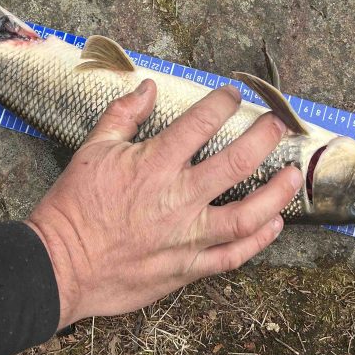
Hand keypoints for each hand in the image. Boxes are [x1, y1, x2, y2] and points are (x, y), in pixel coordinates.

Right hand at [26, 80, 301, 328]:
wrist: (61, 264)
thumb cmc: (74, 205)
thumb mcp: (92, 150)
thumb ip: (123, 115)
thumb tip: (147, 87)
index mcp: (154, 164)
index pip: (200, 123)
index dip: (221, 103)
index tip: (232, 94)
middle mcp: (178, 198)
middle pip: (236, 163)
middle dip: (263, 138)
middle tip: (277, 125)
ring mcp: (186, 236)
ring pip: (247, 215)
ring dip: (276, 194)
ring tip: (293, 176)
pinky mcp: (187, 267)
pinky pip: (232, 256)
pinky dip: (258, 240)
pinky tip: (273, 224)